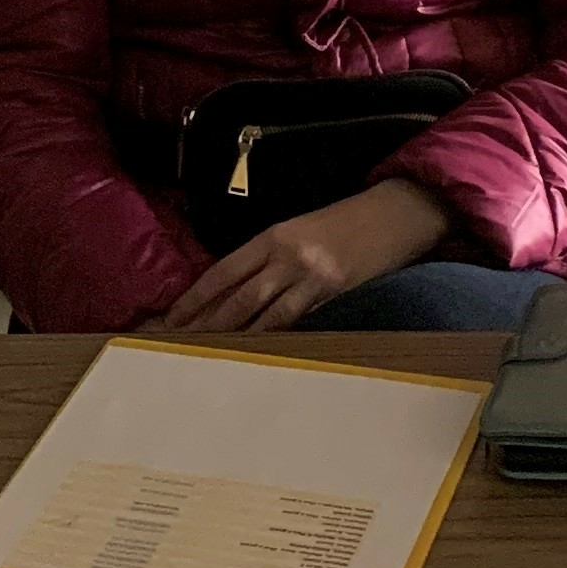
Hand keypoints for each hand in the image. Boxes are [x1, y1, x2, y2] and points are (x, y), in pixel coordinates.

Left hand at [160, 176, 450, 337]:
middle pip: (236, 295)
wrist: (393, 213)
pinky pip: (294, 321)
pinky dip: (270, 338)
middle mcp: (286, 254)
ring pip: (261, 313)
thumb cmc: (346, 222)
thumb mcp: (301, 230)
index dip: (196, 296)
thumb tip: (236, 290)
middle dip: (205, 322)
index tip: (173, 317)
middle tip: (177, 344)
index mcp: (274, 235)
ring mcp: (310, 275)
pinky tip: (252, 354)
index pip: (224, 270)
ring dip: (231, 336)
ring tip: (205, 355)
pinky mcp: (332, 293)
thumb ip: (271, 257)